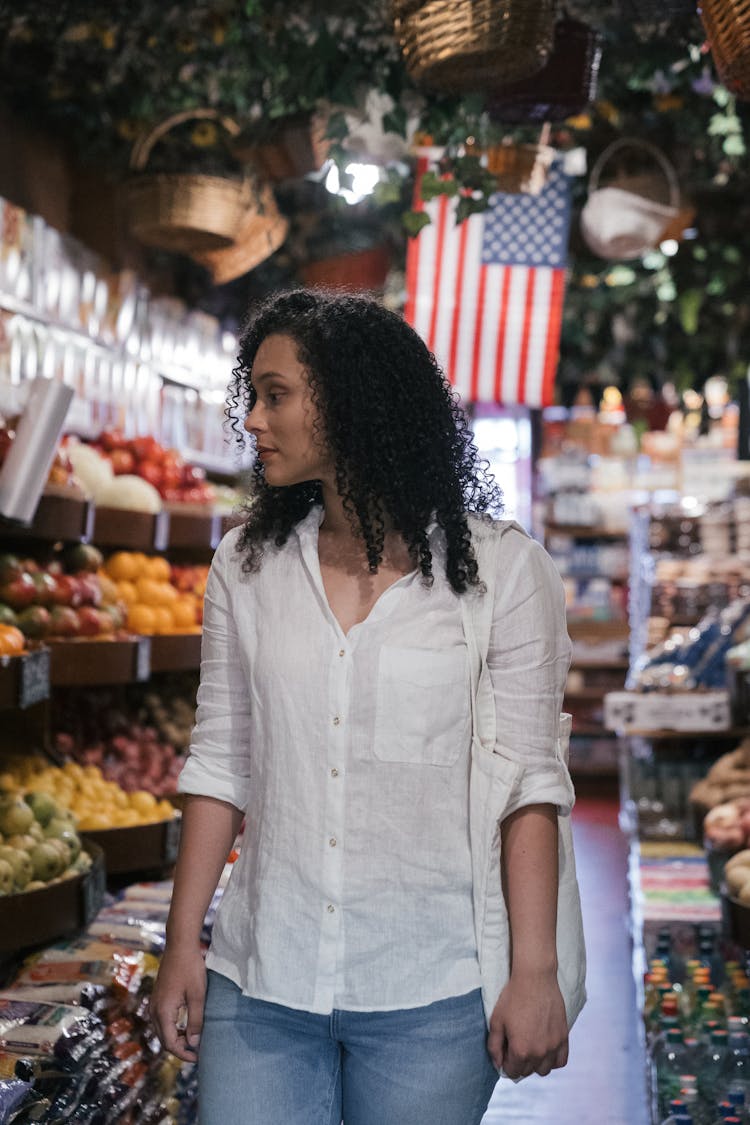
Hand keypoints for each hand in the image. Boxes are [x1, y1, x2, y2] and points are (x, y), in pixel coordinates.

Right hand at [150, 944, 206, 1062]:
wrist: (180, 945)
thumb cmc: (191, 968)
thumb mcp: (197, 995)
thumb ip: (196, 1021)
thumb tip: (193, 1044)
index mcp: (163, 1012)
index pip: (170, 1044)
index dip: (184, 1054)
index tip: (199, 1058)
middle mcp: (154, 1010)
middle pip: (165, 1040)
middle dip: (180, 1049)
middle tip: (198, 1052)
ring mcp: (154, 1003)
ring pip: (163, 1031)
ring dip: (177, 1038)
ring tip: (195, 1039)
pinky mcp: (158, 998)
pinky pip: (163, 1021)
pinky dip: (174, 1028)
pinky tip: (187, 1025)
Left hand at [488, 968, 568, 1078]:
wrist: (535, 978)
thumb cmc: (513, 997)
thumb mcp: (496, 1021)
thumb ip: (494, 1047)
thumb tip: (498, 1064)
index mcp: (521, 1050)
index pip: (512, 1071)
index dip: (506, 1062)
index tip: (505, 1050)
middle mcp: (539, 1053)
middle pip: (527, 1071)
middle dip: (519, 1062)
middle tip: (515, 1045)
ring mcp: (553, 1046)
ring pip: (544, 1069)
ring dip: (535, 1064)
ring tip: (530, 1047)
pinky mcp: (564, 1037)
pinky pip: (561, 1061)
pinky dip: (553, 1060)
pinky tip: (545, 1049)